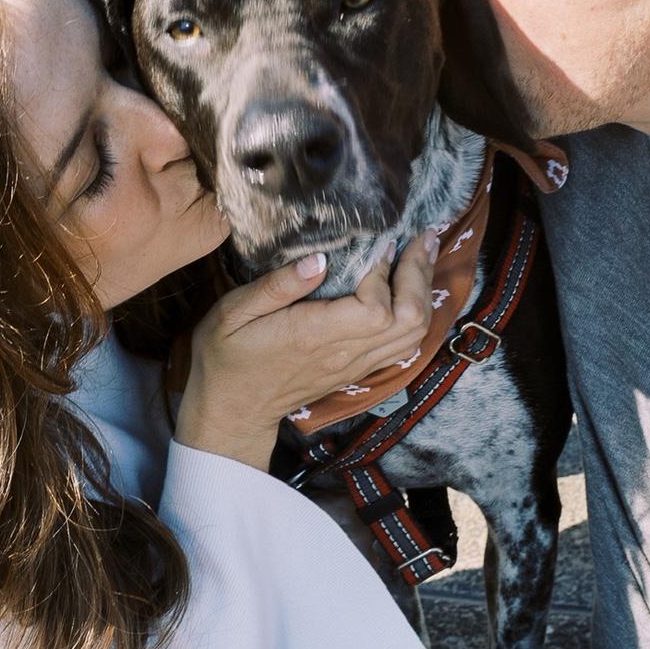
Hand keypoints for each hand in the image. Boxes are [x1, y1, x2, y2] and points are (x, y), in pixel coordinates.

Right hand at [175, 232, 438, 469]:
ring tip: (422, 254)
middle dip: (419, 275)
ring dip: (423, 293)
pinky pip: (403, 346)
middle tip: (422, 236)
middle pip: (409, 320)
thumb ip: (276, 286)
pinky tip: (412, 288)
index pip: (375, 307)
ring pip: (413, 334)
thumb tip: (319, 258)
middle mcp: (344, 354)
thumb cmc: (225, 358)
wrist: (232, 411)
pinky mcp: (357, 369)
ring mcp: (355, 365)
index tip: (381, 240)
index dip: (386, 271)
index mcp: (314, 336)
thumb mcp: (232, 313)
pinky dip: (417, 314)